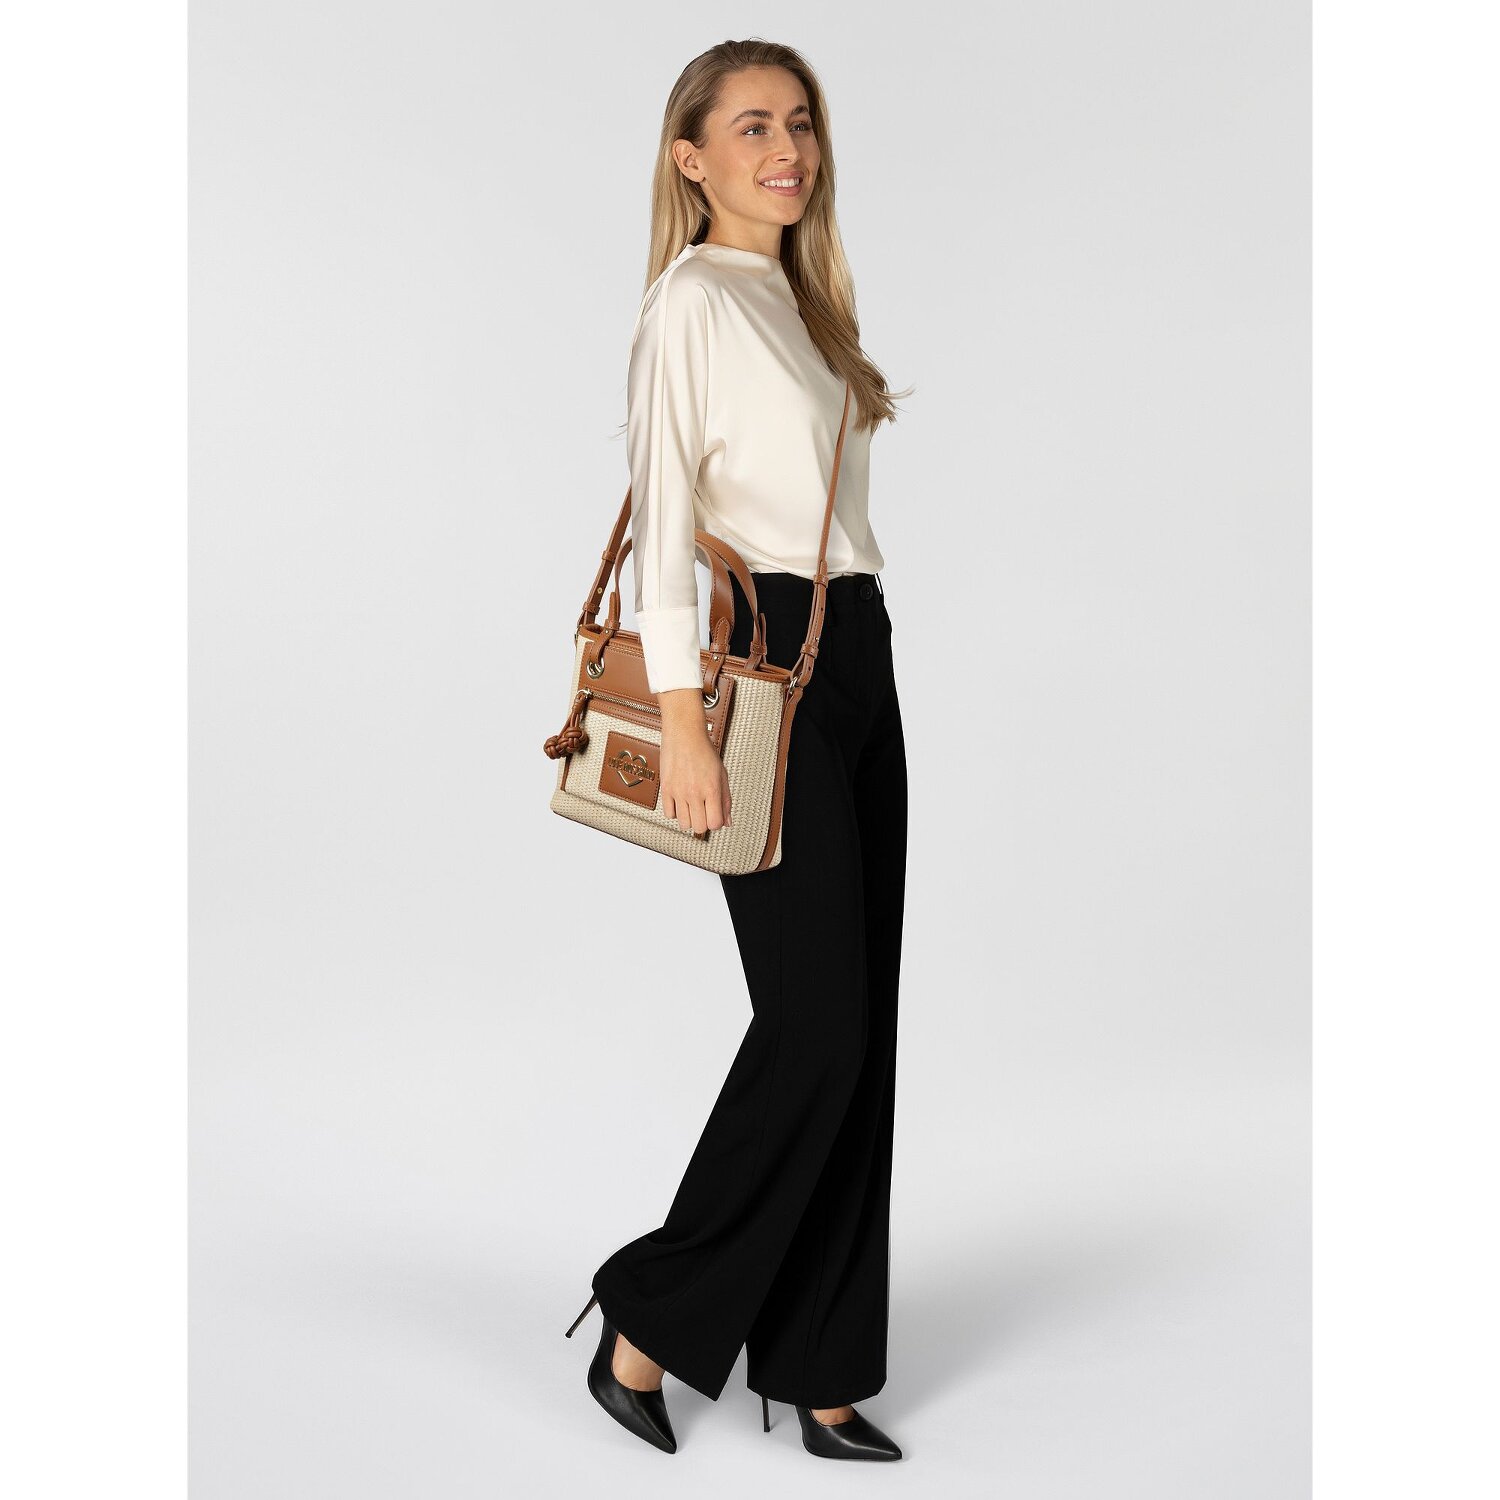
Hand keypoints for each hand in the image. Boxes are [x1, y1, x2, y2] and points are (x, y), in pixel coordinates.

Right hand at [657, 688, 731, 835]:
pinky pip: (668, 814)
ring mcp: (678, 792)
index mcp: (711, 789)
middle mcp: (694, 792)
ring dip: (689, 819)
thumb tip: (728, 821)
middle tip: (703, 812)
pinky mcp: (666, 789)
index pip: (715, 823)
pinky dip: (675, 813)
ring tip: (691, 808)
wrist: (684, 734)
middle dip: (703, 823)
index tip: (715, 816)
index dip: (717, 823)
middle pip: (699, 827)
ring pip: (683, 824)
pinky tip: (680, 802)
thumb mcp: (722, 774)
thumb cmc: (704, 751)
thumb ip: (726, 800)